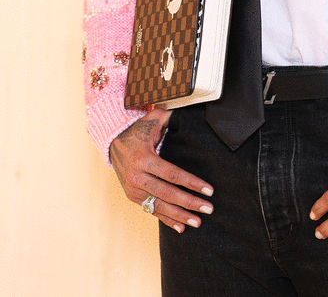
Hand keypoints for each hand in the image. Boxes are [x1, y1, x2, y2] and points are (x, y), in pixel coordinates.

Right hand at [109, 107, 213, 232]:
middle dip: (190, 202)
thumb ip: (170, 115)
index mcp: (144, 158)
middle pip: (168, 194)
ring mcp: (133, 190)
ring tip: (198, 222)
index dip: (192, 183)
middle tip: (208, 209)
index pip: (172, 174)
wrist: (112, 142)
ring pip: (160, 207)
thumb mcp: (153, 119)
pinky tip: (181, 228)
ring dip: (180, 216)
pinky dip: (166, 220)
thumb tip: (190, 107)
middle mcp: (137, 177)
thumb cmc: (138, 129)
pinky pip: (151, 211)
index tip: (209, 190)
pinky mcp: (132, 197)